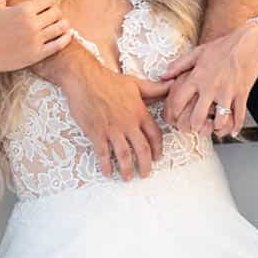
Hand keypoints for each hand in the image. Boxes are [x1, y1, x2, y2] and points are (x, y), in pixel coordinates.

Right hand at [0, 0, 71, 75]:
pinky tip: (65, 35)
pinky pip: (59, 45)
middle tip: (50, 15)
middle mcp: (32, 24)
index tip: (43, 5)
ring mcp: (35, 40)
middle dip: (55, 11)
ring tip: (59, 23)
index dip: (47, 0)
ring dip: (63, 24)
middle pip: (56, 12)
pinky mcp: (37, 54)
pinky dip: (65, 38)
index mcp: (23, 10)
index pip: (48, 0)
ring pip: (61, 27)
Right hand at [64, 62, 171, 179]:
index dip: (158, 148)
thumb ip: (155, 89)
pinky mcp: (96, 132)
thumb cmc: (109, 80)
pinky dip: (106, 165)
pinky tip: (107, 172)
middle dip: (145, 165)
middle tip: (145, 174)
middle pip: (142, 149)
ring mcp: (112, 129)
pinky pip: (103, 153)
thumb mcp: (136, 84)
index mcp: (139, 113)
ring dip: (127, 169)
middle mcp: (128, 123)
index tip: (157, 157)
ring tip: (128, 177)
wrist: (84, 79)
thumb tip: (172, 85)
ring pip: (124, 154)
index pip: (155, 135)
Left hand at [161, 22, 257, 137]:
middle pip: (197, 117)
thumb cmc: (222, 46)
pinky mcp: (242, 93)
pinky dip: (235, 126)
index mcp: (197, 77)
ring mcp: (227, 91)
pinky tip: (232, 131)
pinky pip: (238, 115)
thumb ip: (178, 65)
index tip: (175, 120)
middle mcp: (210, 87)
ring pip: (219, 120)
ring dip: (216, 127)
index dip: (173, 115)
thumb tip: (161, 76)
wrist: (249, 42)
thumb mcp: (197, 52)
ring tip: (214, 127)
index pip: (178, 101)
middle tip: (195, 128)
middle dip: (194, 127)